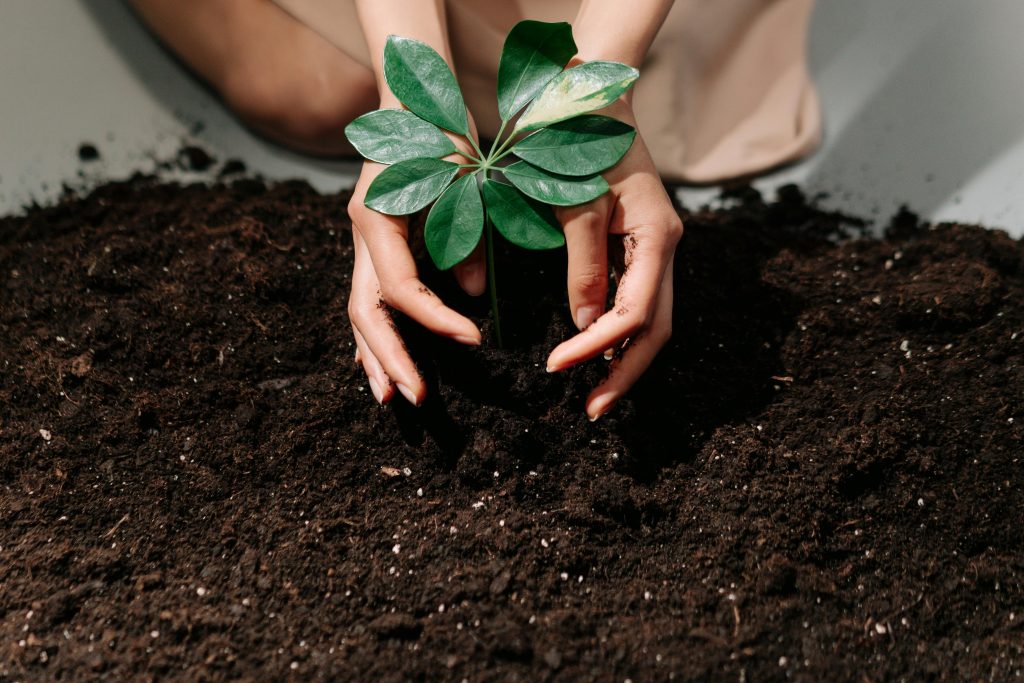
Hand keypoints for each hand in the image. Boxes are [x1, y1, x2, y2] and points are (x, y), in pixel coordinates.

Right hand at [347, 104, 484, 405]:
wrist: (413, 100)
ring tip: (391, 397)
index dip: (435, 320)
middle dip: (391, 358)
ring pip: (360, 312)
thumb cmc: (441, 133)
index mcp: (377, 218)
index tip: (474, 340)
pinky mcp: (374, 247)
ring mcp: (362, 243)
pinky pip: (370, 299)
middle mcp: (362, 235)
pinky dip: (378, 333)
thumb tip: (473, 293)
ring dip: (376, 356)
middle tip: (417, 397)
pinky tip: (385, 363)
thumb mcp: (462, 181)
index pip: (401, 288)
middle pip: (367, 312)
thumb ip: (467, 236)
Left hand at [546, 101, 682, 419]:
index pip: (636, 313)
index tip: (556, 366)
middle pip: (656, 329)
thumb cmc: (582, 142)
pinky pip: (636, 302)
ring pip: (651, 320)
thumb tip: (584, 326)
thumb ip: (584, 264)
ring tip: (593, 393)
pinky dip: (616, 333)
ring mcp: (656, 250)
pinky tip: (594, 353)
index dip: (597, 347)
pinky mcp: (639, 249)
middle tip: (591, 410)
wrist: (593, 100)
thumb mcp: (579, 202)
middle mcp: (666, 248)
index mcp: (659, 236)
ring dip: (623, 359)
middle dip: (624, 373)